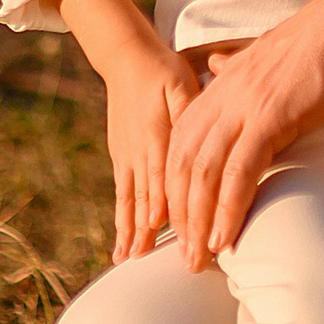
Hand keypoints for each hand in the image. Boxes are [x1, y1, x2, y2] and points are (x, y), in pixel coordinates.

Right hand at [96, 29, 205, 260]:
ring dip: (131, 232)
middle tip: (157, 262)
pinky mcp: (121, 157)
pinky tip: (122, 243)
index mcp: (157, 135)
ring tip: (130, 260)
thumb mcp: (181, 84)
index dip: (173, 207)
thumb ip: (189, 110)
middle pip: (147, 198)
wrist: (126, 61)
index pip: (166, 178)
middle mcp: (139, 152)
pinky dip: (122, 220)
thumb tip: (202, 134)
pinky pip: (121, 195)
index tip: (180, 235)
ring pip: (130, 201)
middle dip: (152, 232)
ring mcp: (127, 157)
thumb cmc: (163, 71)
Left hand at [164, 0, 323, 264]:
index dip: (174, 186)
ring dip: (198, 222)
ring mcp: (245, 104)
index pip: (181, 143)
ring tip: (200, 259)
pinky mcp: (272, 115)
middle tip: (185, 256)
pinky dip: (228, 208)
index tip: (179, 223)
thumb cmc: (323, 39)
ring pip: (204, 172)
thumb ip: (236, 67)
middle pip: (184, 163)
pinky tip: (225, 238)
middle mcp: (224, 94)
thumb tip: (213, 65)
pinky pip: (240, 171)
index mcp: (222, 83)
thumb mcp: (267, 52)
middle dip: (180, 215)